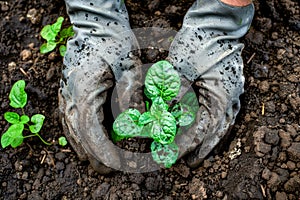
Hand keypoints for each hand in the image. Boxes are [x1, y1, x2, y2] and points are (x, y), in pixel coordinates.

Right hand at [59, 0, 142, 173]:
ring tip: (101, 160)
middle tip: (111, 169)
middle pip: (79, 137)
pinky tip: (90, 140)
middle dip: (95, 156)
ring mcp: (66, 95)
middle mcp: (70, 97)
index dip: (104, 153)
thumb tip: (135, 121)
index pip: (92, 133)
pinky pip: (69, 120)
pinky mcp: (67, 92)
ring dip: (86, 148)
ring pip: (72, 131)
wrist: (96, 25)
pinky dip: (80, 135)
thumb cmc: (114, 41)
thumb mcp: (128, 64)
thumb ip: (130, 93)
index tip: (118, 165)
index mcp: (85, 92)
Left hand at [167, 0, 253, 166]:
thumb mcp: (182, 67)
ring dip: (209, 141)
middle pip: (216, 131)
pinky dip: (213, 126)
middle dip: (201, 149)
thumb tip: (164, 111)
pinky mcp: (227, 88)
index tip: (171, 154)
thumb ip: (174, 91)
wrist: (217, 24)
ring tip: (198, 154)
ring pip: (222, 125)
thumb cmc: (199, 42)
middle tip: (189, 163)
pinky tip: (206, 131)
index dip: (185, 143)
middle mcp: (229, 97)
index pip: (201, 128)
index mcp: (220, 95)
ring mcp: (231, 93)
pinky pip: (223, 114)